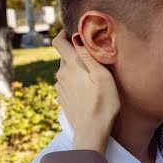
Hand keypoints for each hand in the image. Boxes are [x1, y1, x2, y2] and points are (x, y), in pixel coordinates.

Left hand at [53, 31, 119, 153]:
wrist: (91, 132)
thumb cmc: (103, 104)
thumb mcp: (103, 77)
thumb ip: (89, 56)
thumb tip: (77, 37)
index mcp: (71, 66)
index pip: (58, 42)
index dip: (63, 33)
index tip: (73, 31)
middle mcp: (61, 74)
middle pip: (65, 57)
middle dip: (76, 54)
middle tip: (94, 57)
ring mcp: (60, 88)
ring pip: (67, 71)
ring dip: (77, 70)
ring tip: (93, 76)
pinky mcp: (62, 99)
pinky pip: (67, 84)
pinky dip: (75, 82)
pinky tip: (88, 90)